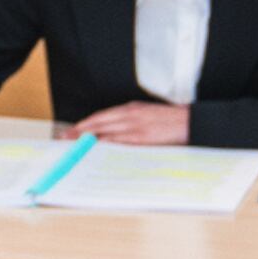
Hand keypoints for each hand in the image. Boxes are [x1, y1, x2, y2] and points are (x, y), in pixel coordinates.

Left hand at [73, 102, 189, 146]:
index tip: (74, 130)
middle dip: (80, 130)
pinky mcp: (142, 136)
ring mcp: (135, 125)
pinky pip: (119, 140)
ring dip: (88, 137)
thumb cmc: (172, 121)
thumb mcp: (148, 115)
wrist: (192, 122)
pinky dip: (105, 144)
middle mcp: (130, 115)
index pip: (102, 116)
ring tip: (74, 144)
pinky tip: (96, 148)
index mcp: (132, 109)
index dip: (86, 123)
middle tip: (65, 138)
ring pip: (105, 130)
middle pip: (99, 122)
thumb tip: (116, 132)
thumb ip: (132, 121)